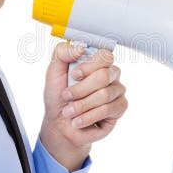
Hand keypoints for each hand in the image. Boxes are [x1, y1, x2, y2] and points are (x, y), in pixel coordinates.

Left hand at [39, 42, 127, 171]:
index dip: (89, 66)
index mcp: (96, 62)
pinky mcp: (119, 108)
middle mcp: (110, 74)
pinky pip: (107, 110)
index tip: (74, 75)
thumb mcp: (53, 72)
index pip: (104, 55)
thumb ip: (62, 53)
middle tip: (67, 96)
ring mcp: (117, 91)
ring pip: (104, 94)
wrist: (60, 125)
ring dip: (81, 105)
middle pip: (104, 76)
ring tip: (69, 112)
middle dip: (81, 89)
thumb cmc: (59, 98)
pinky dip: (88, 116)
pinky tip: (79, 120)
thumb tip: (80, 48)